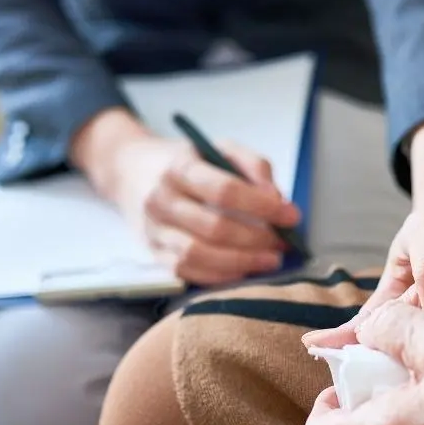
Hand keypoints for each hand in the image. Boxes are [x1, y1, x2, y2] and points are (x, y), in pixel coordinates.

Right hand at [70, 109, 299, 284]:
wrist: (132, 171)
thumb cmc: (187, 161)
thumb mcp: (220, 148)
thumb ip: (253, 166)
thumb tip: (277, 199)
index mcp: (179, 167)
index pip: (224, 190)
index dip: (262, 206)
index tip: (291, 215)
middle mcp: (161, 199)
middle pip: (214, 227)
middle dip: (256, 239)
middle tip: (283, 243)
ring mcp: (154, 229)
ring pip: (199, 255)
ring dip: (241, 263)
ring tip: (270, 260)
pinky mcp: (152, 253)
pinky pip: (186, 272)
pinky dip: (220, 276)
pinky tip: (244, 270)